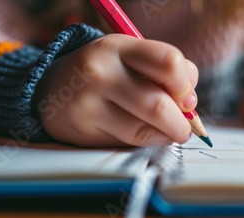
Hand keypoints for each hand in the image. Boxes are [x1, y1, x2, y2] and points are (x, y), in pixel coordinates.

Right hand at [33, 34, 198, 146]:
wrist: (54, 88)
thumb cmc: (106, 72)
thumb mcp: (131, 58)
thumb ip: (164, 73)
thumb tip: (189, 107)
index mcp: (119, 47)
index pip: (169, 63)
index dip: (186, 85)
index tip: (187, 99)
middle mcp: (100, 72)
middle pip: (158, 105)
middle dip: (181, 124)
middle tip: (184, 129)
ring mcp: (88, 103)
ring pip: (144, 131)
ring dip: (164, 136)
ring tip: (165, 132)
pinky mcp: (82, 131)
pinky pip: (127, 144)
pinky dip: (143, 143)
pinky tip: (140, 133)